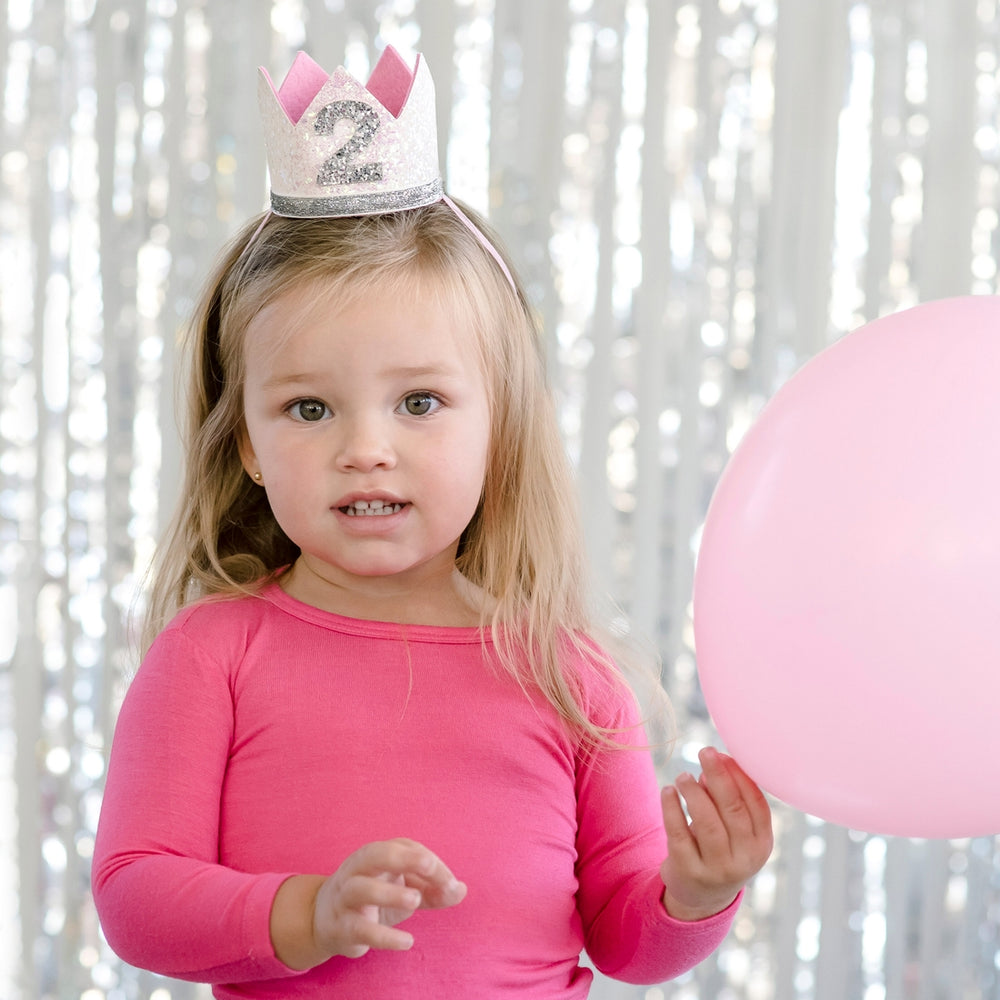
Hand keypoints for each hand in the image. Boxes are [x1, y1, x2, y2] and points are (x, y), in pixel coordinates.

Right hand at [270, 838, 466, 968]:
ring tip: (415, 901)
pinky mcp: (342, 926)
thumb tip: (461, 890)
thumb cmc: (375, 898)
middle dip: (403, 857)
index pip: (405, 848)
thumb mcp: (406, 889)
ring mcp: (346, 896)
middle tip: (430, 866)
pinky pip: (360, 928)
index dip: (430, 862)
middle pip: (375, 853)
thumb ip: (434, 890)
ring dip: (389, 892)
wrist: (325, 921)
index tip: (450, 884)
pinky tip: (407, 942)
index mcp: (377, 854)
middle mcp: (358, 869)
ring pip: (360, 888)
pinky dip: (384, 936)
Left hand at [659, 747, 772, 920]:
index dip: (740, 776)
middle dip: (719, 776)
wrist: (701, 897)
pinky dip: (672, 808)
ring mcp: (718, 870)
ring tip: (683, 776)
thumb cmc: (720, 849)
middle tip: (704, 751)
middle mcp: (744, 860)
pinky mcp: (690, 872)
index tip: (723, 754)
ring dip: (694, 791)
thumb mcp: (732, 830)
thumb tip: (712, 767)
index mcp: (762, 844)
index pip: (757, 805)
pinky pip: (679, 834)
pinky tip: (668, 791)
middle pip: (733, 810)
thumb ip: (726, 801)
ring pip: (707, 822)